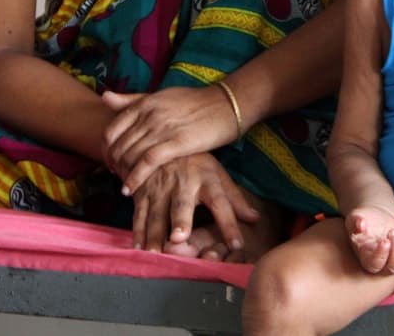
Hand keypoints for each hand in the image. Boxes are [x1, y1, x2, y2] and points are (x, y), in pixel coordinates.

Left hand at [103, 87, 239, 193]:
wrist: (226, 105)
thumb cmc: (195, 102)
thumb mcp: (161, 96)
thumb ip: (132, 99)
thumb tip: (104, 97)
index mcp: (145, 104)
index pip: (111, 130)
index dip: (106, 149)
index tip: (110, 160)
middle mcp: (150, 115)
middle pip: (118, 146)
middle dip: (113, 165)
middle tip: (116, 176)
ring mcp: (163, 128)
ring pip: (129, 155)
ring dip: (122, 174)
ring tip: (124, 184)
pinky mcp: (177, 143)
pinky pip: (147, 163)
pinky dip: (134, 178)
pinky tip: (130, 189)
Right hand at [128, 151, 259, 253]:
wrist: (161, 141)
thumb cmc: (195, 163)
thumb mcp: (217, 174)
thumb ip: (234, 199)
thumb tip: (256, 219)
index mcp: (207, 179)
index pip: (222, 203)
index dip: (229, 224)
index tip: (237, 244)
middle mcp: (183, 183)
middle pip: (182, 204)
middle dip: (180, 221)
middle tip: (179, 238)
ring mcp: (160, 188)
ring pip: (157, 213)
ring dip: (155, 234)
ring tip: (155, 253)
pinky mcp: (142, 192)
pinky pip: (139, 213)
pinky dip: (137, 231)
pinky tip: (137, 248)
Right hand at [345, 207, 393, 274]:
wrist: (378, 220)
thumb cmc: (365, 220)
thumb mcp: (357, 217)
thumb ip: (356, 221)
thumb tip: (361, 224)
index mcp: (366, 259)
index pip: (375, 265)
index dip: (381, 255)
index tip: (384, 240)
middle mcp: (382, 266)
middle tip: (393, 231)